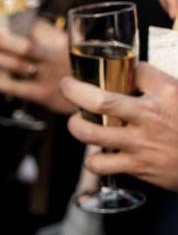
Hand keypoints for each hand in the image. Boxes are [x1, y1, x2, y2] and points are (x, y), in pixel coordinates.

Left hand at [0, 19, 75, 114]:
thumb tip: (20, 24)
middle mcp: (56, 57)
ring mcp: (49, 77)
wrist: (99, 95)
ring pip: (18, 65)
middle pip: (25, 45)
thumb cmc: (81, 67)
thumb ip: (50, 36)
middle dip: (1, 38)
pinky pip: (15, 87)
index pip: (37, 26)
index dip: (16, 20)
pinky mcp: (43, 94)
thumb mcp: (74, 45)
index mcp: (64, 40)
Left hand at [61, 63, 177, 190]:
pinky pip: (100, 164)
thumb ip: (156, 84)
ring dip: (76, 126)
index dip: (118, 68)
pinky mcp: (136, 166)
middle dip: (74, 91)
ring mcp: (141, 143)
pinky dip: (92, 159)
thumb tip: (132, 73)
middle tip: (67, 86)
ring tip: (76, 121)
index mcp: (167, 93)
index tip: (109, 71)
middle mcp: (151, 117)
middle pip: (101, 101)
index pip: (136, 70)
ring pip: (92, 134)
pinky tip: (96, 153)